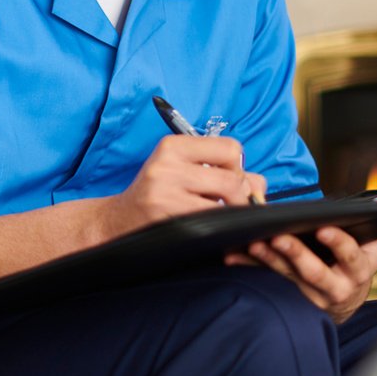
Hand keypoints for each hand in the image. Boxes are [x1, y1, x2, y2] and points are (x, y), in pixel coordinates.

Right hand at [99, 135, 266, 238]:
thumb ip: (222, 172)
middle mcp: (168, 163)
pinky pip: (211, 221)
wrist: (117, 222)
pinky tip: (210, 229)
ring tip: (219, 217)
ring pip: (225, 201)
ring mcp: (165, 190)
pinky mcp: (165, 215)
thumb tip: (259, 186)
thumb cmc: (156, 196)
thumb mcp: (182, 172)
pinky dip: (220, 227)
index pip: (230, 148)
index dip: (237, 167)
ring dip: (231, 214)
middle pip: (233, 177)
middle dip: (240, 196)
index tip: (228, 180)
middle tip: (230, 206)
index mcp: (174, 145)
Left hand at [226, 203, 376, 323]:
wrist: (336, 305)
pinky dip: (245, 267)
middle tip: (278, 236)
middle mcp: (332, 289)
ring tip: (252, 240)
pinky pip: (261, 281)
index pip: (350, 259)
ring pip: (284, 277)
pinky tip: (230, 253)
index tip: (325, 227)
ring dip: (266, 259)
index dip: (338, 245)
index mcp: (357, 273)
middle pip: (312, 272)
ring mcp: (305, 296)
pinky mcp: (281, 296)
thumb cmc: (359, 266)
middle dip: (295, 254)